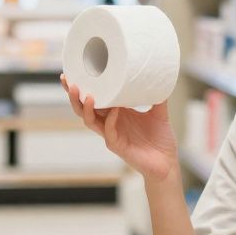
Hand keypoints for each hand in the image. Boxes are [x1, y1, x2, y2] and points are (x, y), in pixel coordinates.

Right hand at [61, 74, 178, 181]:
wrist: (167, 163)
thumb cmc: (160, 140)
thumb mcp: (159, 113)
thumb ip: (158, 97)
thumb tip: (161, 77)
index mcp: (116, 113)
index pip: (93, 99)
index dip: (82, 87)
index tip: (75, 71)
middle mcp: (110, 123)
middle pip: (83, 109)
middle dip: (74, 95)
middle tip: (68, 81)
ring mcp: (111, 135)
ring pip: (89, 121)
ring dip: (86, 107)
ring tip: (87, 95)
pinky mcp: (118, 146)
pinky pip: (109, 132)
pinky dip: (110, 120)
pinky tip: (114, 110)